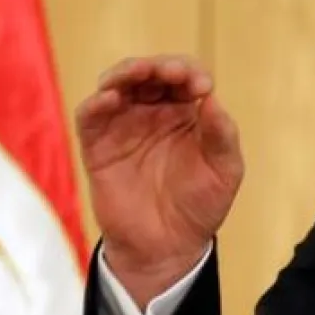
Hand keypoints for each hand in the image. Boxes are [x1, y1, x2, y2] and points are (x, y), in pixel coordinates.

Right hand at [74, 55, 243, 307]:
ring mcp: (124, 125)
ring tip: (138, 73)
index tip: (202, 88)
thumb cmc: (200, 207)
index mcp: (186, 113)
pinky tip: (111, 98)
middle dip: (159, 66)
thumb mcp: (224, 171)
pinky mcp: (98, 145)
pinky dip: (97, 101)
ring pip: (117, 83)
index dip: (191, 73)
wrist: (168, 248)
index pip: (185, 76)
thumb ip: (222, 134)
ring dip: (127, 72)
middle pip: (149, 73)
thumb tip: (211, 97)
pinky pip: (90, 115)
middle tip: (170, 73)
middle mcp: (153, 112)